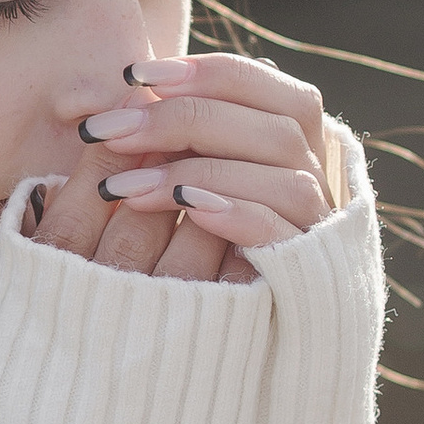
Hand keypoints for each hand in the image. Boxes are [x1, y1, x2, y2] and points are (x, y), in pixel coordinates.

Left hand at [26, 55, 334, 283]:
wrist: (205, 351)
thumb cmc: (178, 251)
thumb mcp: (173, 182)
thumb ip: (173, 136)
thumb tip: (132, 92)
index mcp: (282, 138)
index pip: (257, 83)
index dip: (202, 72)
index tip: (136, 77)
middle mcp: (310, 174)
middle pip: (271, 123)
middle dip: (184, 118)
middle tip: (110, 131)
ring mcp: (313, 222)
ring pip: (280, 172)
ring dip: (199, 168)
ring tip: (126, 187)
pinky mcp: (305, 270)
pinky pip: (282, 229)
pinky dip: (236, 211)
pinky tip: (186, 210)